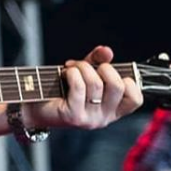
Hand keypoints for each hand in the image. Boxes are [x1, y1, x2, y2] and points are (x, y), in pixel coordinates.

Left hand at [24, 45, 142, 129]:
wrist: (34, 106)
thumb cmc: (61, 89)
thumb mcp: (84, 74)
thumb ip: (98, 62)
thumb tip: (107, 50)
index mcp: (112, 110)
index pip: (136, 98)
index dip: (128, 80)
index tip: (109, 72)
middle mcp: (104, 118)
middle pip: (118, 86)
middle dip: (103, 68)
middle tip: (87, 66)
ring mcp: (90, 119)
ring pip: (96, 83)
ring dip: (82, 68)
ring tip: (71, 68)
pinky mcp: (74, 116)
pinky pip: (79, 86)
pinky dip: (72, 73)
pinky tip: (65, 74)